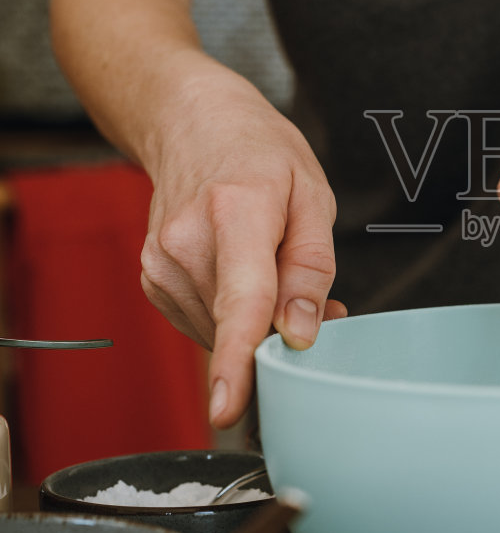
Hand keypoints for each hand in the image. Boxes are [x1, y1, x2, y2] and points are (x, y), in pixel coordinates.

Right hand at [139, 68, 345, 427]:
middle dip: (283, 332)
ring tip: (271, 268)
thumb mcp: (312, 195)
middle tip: (313, 298)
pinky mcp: (153, 283)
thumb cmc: (258, 153)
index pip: (240, 302)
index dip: (236, 362)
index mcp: (236, 213)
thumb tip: (300, 336)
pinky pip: (205, 323)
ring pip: (223, 332)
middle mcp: (186, 244)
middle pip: (241, 326)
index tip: (228, 409)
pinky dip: (232, 316)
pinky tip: (240, 274)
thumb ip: (311, 270)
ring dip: (257, 324)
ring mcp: (161, 265)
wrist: (190, 123)